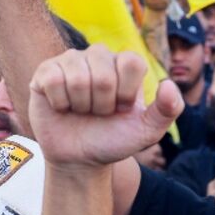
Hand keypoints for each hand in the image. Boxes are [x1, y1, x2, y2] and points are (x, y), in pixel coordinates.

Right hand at [29, 46, 182, 167]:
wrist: (80, 158)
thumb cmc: (112, 140)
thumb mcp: (147, 131)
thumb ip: (167, 110)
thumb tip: (169, 84)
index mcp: (124, 64)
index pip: (131, 63)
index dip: (125, 93)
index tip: (121, 109)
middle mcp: (98, 56)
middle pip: (103, 74)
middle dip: (102, 104)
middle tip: (98, 113)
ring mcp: (70, 61)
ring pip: (77, 77)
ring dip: (80, 105)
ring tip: (81, 110)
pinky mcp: (46, 72)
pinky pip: (53, 79)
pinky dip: (60, 102)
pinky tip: (62, 107)